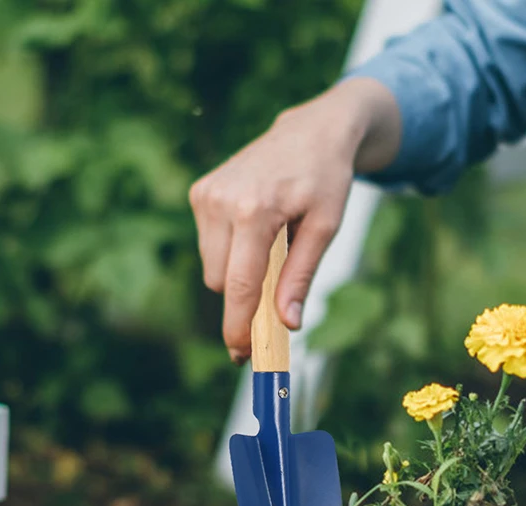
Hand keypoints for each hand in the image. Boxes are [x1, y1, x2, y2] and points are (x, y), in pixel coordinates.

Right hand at [189, 78, 400, 361]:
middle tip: (273, 303)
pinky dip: (232, 252)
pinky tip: (257, 229)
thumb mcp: (325, 228)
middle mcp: (222, 201)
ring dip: (238, 273)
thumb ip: (301, 277)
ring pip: (213, 268)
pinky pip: (210, 247)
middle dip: (244, 299)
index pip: (239, 285)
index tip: (241, 354)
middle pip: (222, 283)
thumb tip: (288, 324)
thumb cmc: (325, 180)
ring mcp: (206, 195)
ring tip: (272, 245)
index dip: (238, 326)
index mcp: (254, 210)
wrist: (312, 131)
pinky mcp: (200, 192)